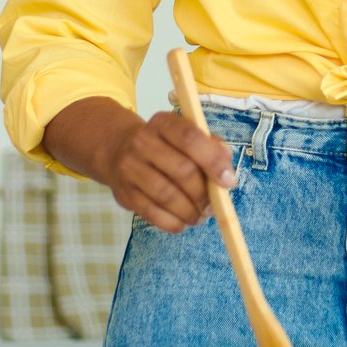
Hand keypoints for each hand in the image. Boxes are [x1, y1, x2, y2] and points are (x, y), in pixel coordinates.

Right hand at [96, 109, 236, 232]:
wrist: (118, 151)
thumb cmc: (164, 145)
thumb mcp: (185, 135)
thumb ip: (210, 147)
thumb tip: (226, 170)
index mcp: (163, 123)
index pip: (189, 137)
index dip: (212, 160)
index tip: (228, 182)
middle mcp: (142, 142)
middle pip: (181, 170)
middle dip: (204, 194)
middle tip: (214, 206)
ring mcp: (130, 168)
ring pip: (167, 196)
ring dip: (190, 212)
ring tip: (201, 216)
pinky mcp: (124, 193)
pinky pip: (152, 214)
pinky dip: (173, 223)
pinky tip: (183, 222)